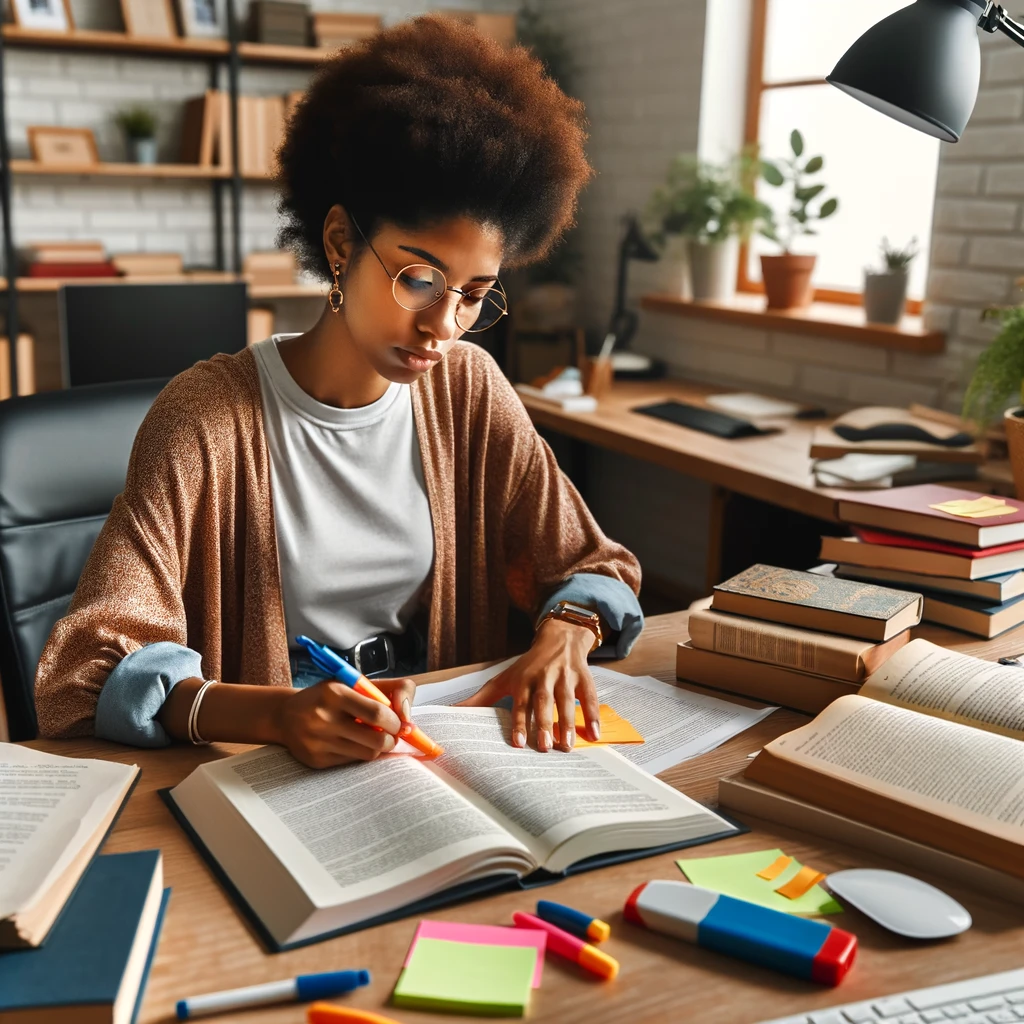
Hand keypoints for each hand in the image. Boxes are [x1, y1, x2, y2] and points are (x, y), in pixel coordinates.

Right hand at [276, 676, 416, 768]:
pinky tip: (353, 743)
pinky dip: (360, 753)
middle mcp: (323, 718)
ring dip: (378, 748)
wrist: (286, 715)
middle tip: (391, 734)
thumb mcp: (354, 683)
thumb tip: (408, 716)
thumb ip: (388, 690)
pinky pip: (352, 762)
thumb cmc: (329, 697)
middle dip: (392, 739)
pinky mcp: (316, 760)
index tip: (400, 722)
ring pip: (368, 754)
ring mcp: (318, 742)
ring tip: (374, 737)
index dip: (396, 721)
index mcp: (335, 692)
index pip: (379, 713)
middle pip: (377, 740)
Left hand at [459, 618, 597, 751]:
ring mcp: (565, 676)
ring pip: (567, 700)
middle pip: (544, 702)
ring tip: (567, 746)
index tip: (517, 743)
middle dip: (544, 723)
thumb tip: (451, 712)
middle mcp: (544, 677)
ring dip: (568, 723)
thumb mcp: (503, 678)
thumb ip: (480, 698)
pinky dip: (593, 715)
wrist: (559, 637)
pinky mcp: (584, 677)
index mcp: (524, 680)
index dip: (519, 723)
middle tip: (545, 748)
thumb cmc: (528, 665)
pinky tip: (595, 735)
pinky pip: (590, 697)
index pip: (521, 704)